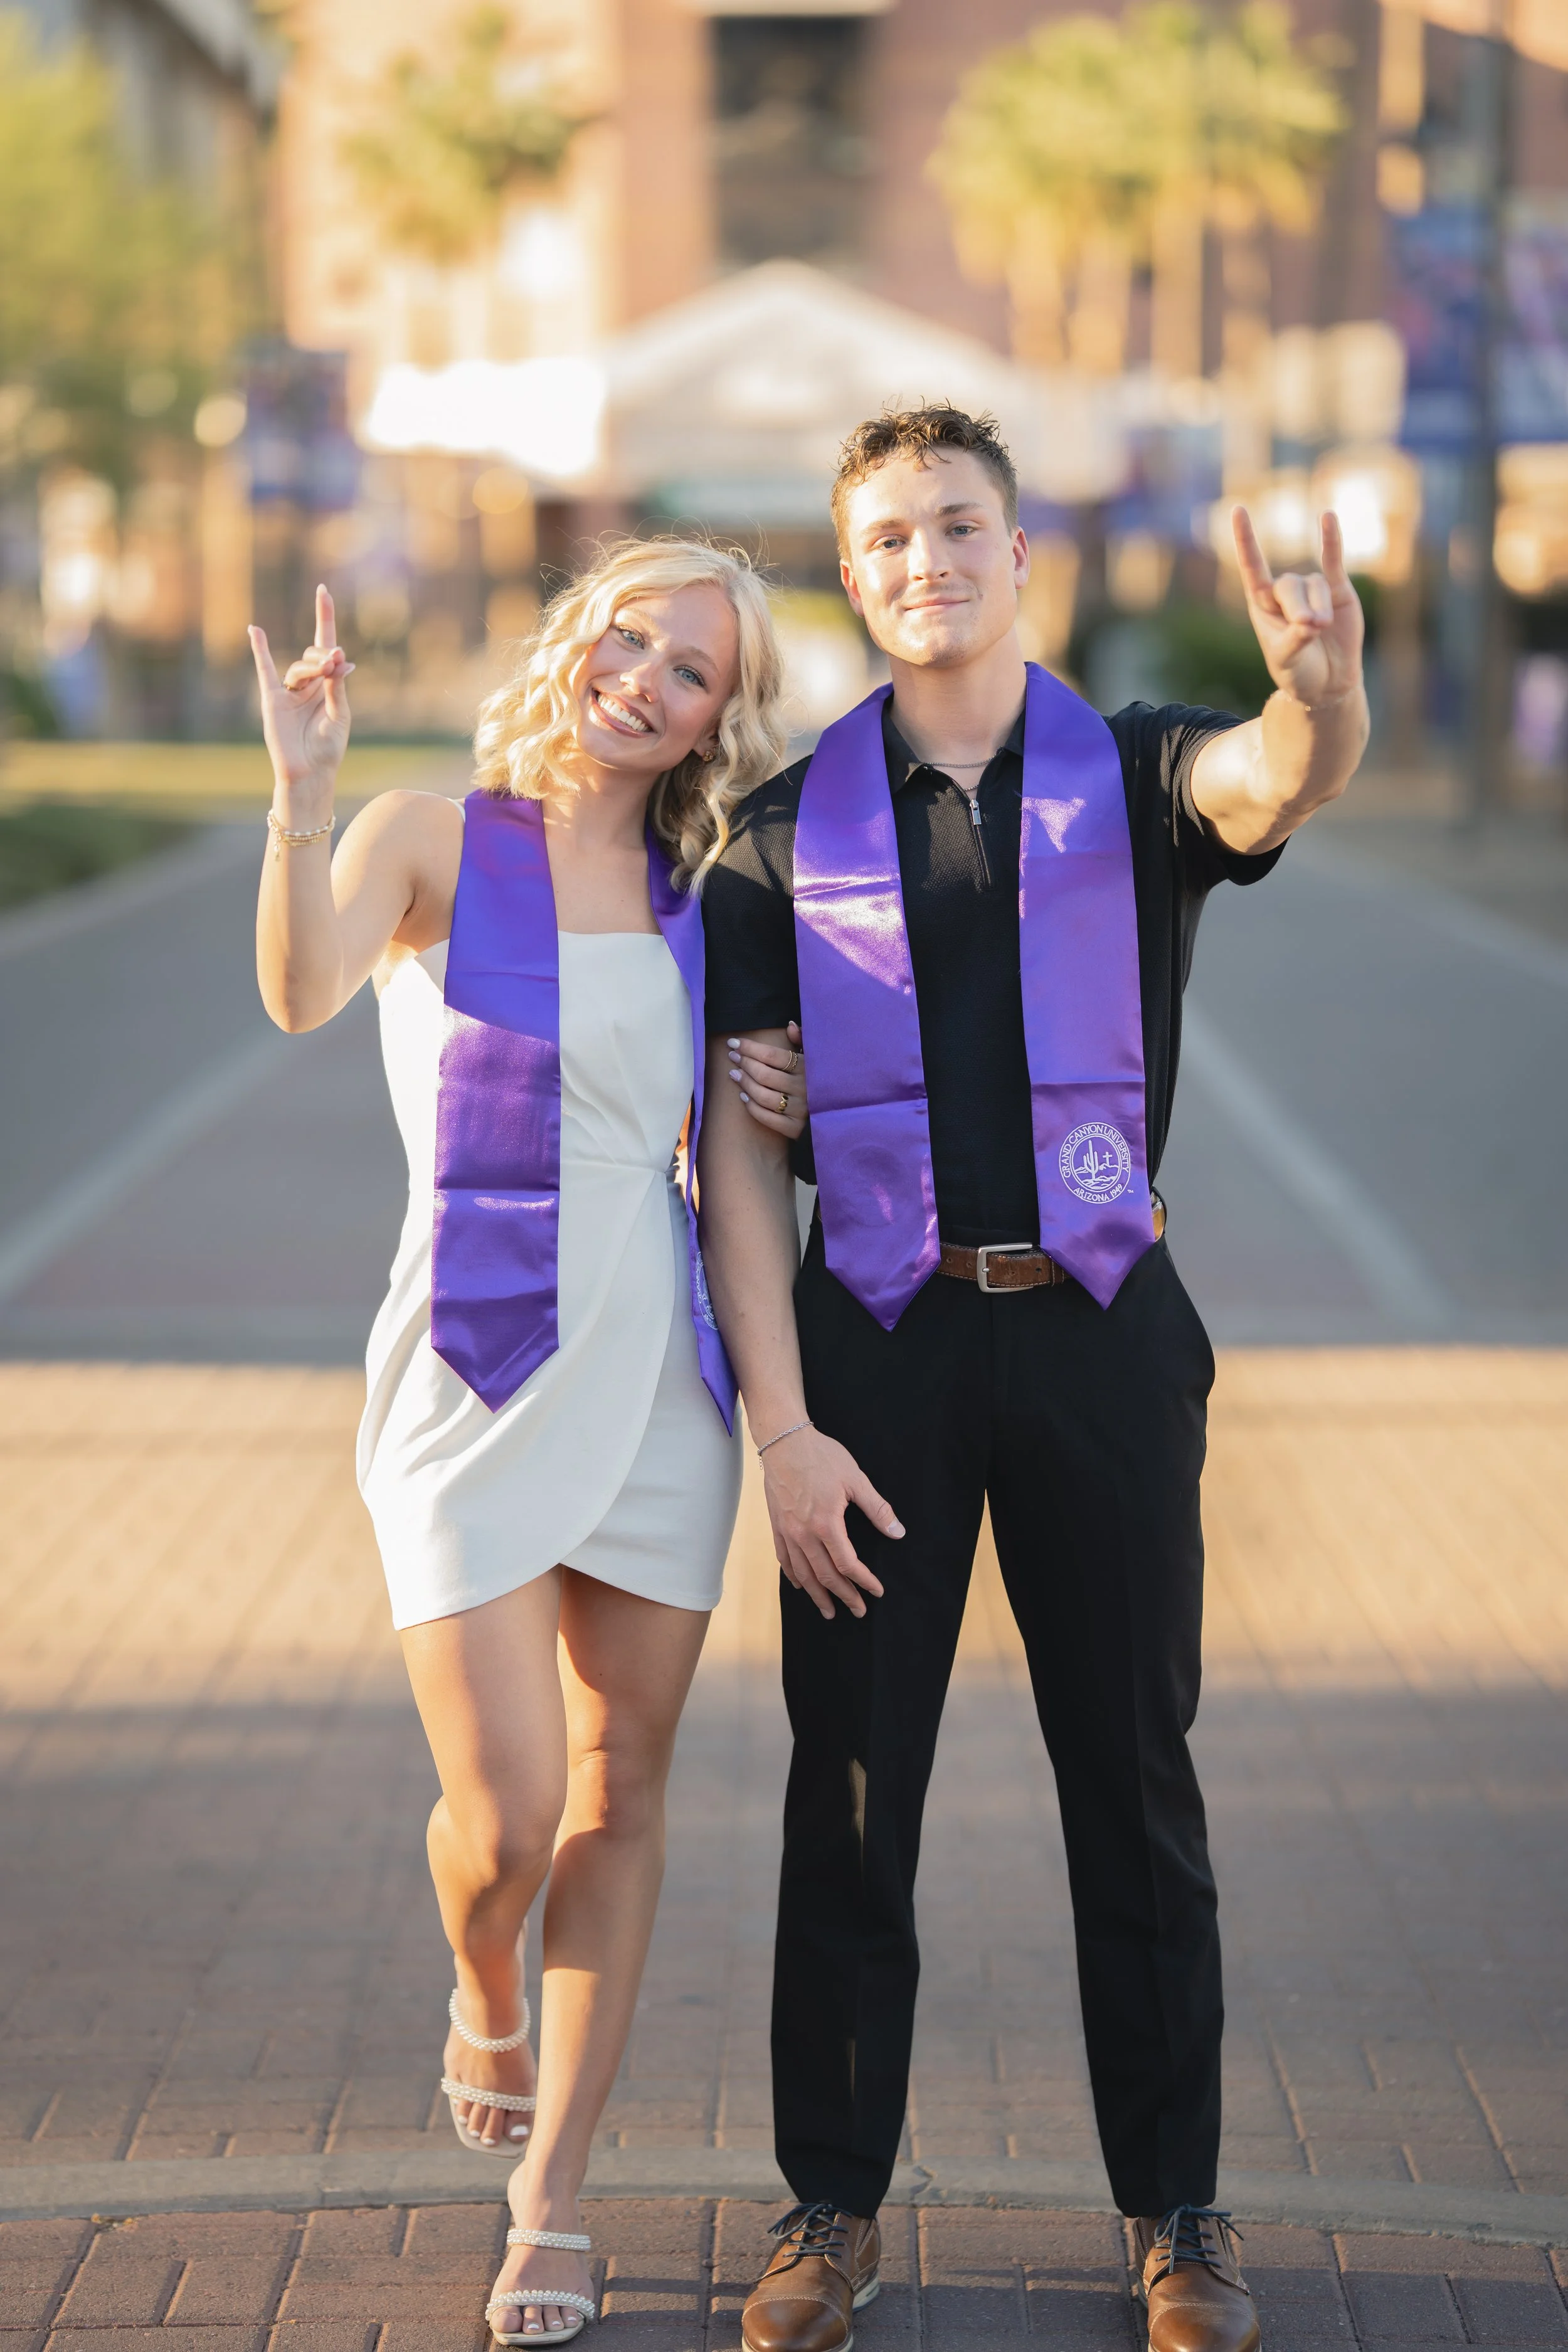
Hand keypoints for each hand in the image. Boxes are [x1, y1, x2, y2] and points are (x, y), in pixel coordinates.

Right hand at [249, 583, 354, 811]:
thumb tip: (341, 657)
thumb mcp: (340, 715)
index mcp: (328, 685)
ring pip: (299, 667)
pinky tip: (256, 631)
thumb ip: (337, 686)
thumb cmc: (328, 748)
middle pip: (314, 654)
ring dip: (312, 667)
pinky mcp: (272, 699)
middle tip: (334, 665)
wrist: (309, 773)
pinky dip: (260, 650)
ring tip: (324, 672)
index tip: (323, 590)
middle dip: (325, 658)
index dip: (325, 618)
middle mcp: (308, 684)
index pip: (327, 645)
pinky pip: (264, 669)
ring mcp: (288, 690)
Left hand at [730, 1023, 808, 1139]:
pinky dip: (751, 1107)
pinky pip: (766, 1117)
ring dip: (744, 1084)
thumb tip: (790, 1025)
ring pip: (762, 1095)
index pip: (772, 1055)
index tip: (734, 1043)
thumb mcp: (815, 1057)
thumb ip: (803, 1040)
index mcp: (807, 1067)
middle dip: (744, 1063)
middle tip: (733, 1057)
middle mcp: (804, 1088)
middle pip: (764, 1074)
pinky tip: (743, 1097)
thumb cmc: (817, 1079)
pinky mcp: (795, 1127)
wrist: (837, 1113)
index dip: (750, 1048)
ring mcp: (800, 1109)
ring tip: (734, 1074)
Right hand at [761, 1424, 902, 1619]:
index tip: (876, 1591)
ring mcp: (787, 1532)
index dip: (864, 1581)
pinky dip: (794, 1576)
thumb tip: (897, 1532)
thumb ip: (877, 1508)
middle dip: (844, 1597)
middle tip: (858, 1611)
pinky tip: (801, 1586)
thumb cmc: (821, 1457)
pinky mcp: (777, 1526)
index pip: (848, 1565)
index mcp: (826, 1524)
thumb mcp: (855, 1479)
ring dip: (817, 1595)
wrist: (784, 1441)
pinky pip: (784, 1560)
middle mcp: (804, 1534)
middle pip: (825, 1576)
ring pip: (803, 1574)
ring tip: (829, 1611)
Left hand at [1232, 507, 1363, 707]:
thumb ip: (1295, 639)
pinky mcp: (1336, 589)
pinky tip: (1327, 516)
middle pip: (1289, 585)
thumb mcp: (1288, 661)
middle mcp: (1284, 593)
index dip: (1246, 540)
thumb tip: (1310, 620)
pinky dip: (1331, 539)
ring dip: (1319, 608)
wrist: (1327, 682)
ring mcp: (1311, 589)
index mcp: (1262, 606)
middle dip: (1300, 609)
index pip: (1252, 568)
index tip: (1238, 510)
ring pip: (1314, 585)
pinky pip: (1332, 560)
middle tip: (1309, 630)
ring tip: (1321, 631)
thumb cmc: (1298, 673)